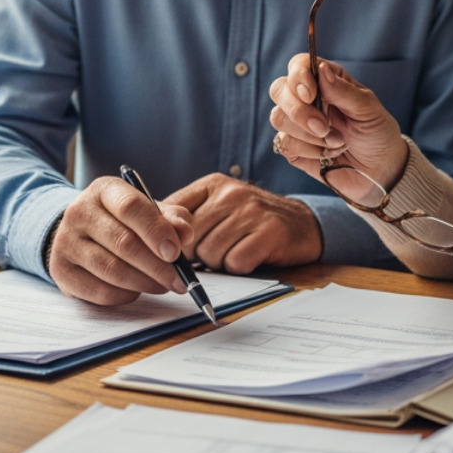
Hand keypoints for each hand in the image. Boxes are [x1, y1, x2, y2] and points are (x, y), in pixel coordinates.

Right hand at [48, 176, 193, 304]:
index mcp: (104, 190)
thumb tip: (185, 234)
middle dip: (157, 266)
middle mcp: (79, 212)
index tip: (176, 252)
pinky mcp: (61, 271)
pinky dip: (125, 295)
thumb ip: (171, 219)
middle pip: (123, 243)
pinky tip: (137, 290)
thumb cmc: (123, 221)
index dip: (156, 231)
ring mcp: (65, 242)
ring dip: (144, 283)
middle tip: (179, 279)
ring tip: (163, 285)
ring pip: (112, 270)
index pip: (130, 207)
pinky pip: (99, 291)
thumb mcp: (149, 211)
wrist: (80, 233)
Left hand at [164, 174, 322, 273]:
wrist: (303, 224)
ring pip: (210, 254)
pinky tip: (250, 256)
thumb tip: (149, 240)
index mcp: (212, 184)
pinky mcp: (269, 232)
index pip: (170, 211)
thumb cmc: (251, 221)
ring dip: (219, 263)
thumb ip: (186, 217)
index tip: (174, 250)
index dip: (169, 238)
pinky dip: (239, 268)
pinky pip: (235, 263)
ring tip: (235, 251)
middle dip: (197, 255)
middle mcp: (231, 192)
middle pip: (188, 240)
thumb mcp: (218, 207)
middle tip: (216, 251)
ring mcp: (251, 211)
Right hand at [267, 54, 408, 203]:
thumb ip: (343, 90)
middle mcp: (306, 99)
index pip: (299, 65)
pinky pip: (285, 143)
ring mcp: (296, 123)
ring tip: (337, 142)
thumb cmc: (377, 133)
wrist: (379, 169)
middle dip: (299, 110)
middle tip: (324, 127)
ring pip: (279, 118)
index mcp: (325, 81)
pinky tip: (328, 153)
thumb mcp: (368, 109)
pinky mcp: (293, 147)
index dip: (298, 76)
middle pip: (279, 90)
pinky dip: (310, 150)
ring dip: (308, 134)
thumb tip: (321, 69)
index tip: (311, 93)